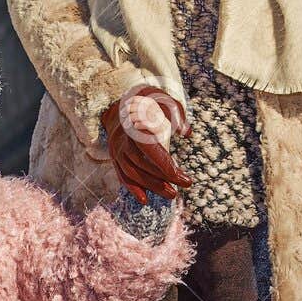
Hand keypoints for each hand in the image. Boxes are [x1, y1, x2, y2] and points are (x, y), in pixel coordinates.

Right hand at [100, 85, 193, 204]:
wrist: (122, 102)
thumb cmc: (149, 102)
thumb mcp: (164, 101)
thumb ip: (176, 114)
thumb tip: (186, 132)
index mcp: (136, 124)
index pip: (149, 149)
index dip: (165, 165)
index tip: (182, 177)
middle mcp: (123, 138)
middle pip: (140, 164)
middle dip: (161, 179)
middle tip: (181, 188)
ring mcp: (117, 149)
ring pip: (131, 172)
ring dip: (151, 186)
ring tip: (171, 194)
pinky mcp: (115, 157)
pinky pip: (122, 175)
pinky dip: (132, 188)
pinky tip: (145, 200)